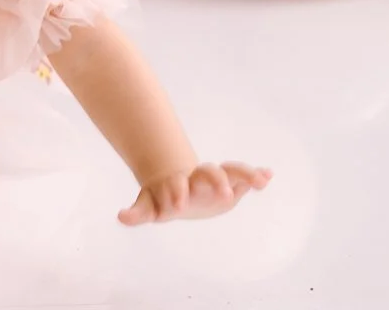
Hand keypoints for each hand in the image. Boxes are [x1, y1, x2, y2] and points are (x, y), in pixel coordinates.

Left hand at [119, 162, 272, 225]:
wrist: (177, 190)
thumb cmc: (162, 199)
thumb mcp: (149, 206)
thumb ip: (138, 212)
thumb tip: (121, 217)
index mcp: (178, 184)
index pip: (178, 185)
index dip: (177, 192)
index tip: (177, 205)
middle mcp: (198, 179)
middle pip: (207, 172)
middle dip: (215, 181)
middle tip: (226, 195)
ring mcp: (215, 179)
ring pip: (229, 170)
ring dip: (243, 174)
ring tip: (260, 180)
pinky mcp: (231, 184)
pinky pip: (244, 176)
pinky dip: (256, 175)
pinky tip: (268, 176)